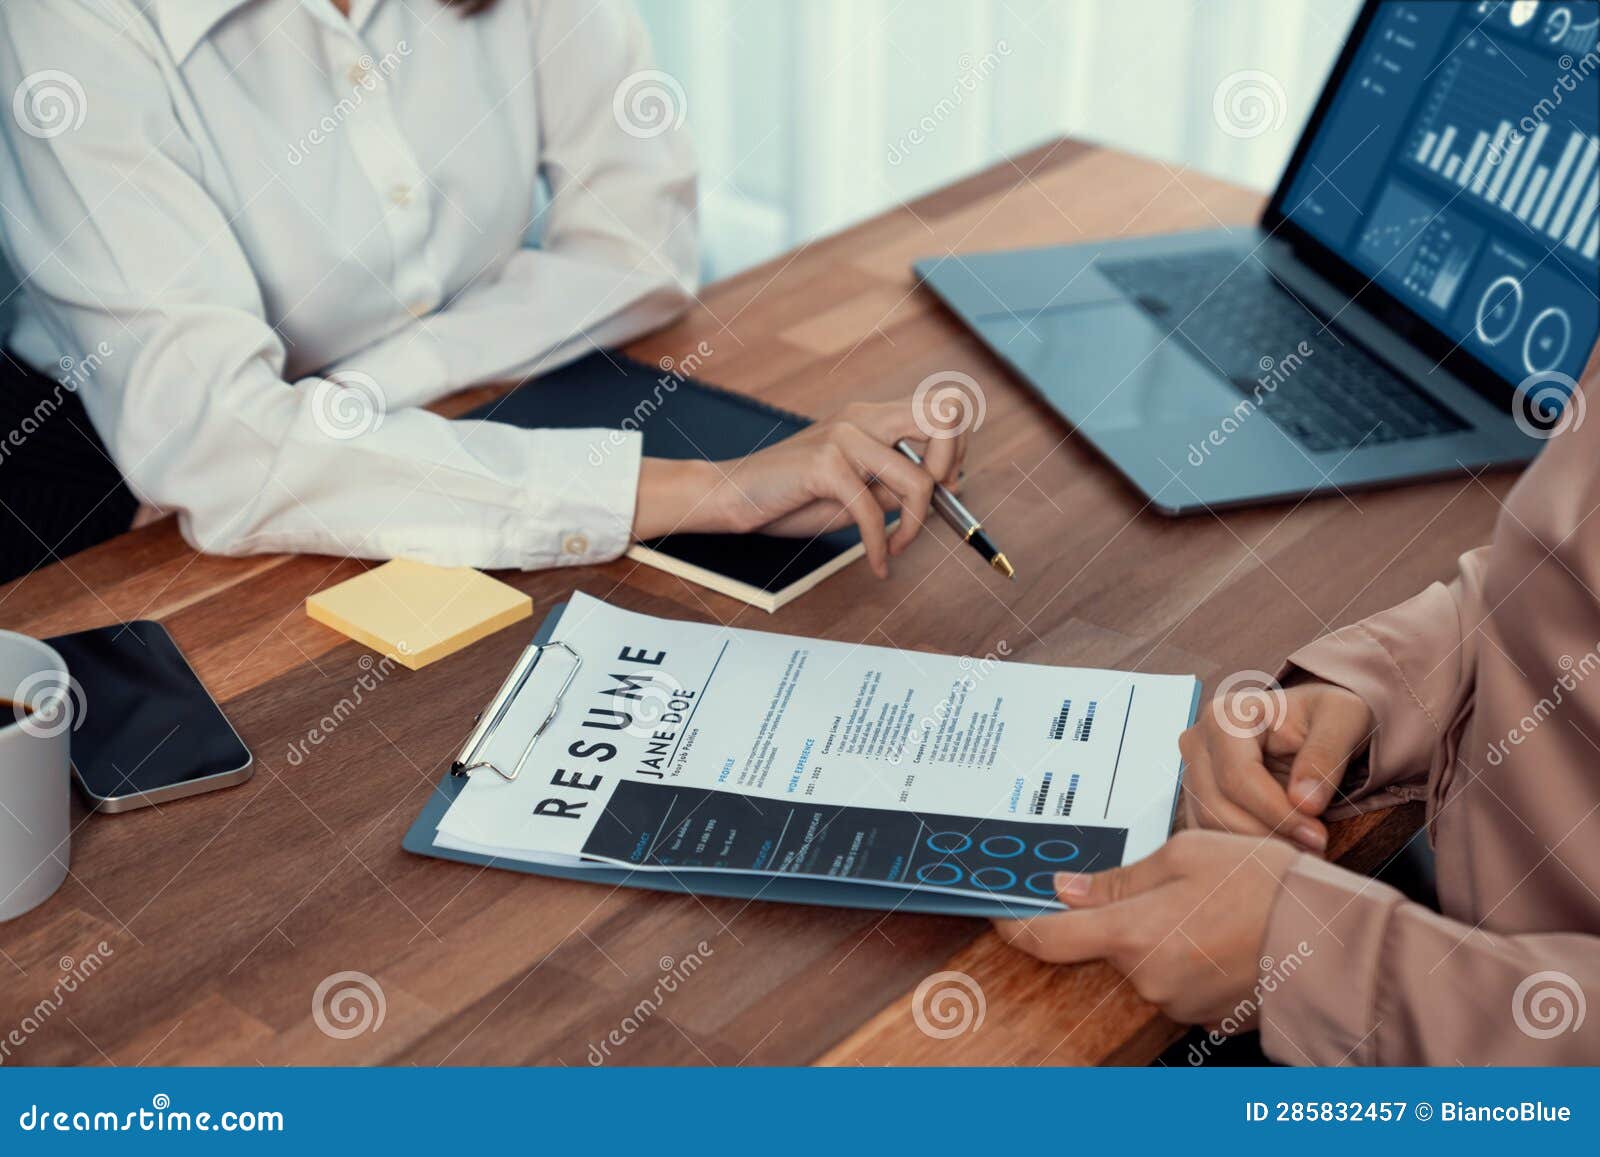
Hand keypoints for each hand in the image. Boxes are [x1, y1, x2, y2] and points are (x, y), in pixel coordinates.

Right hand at [631, 399, 968, 577]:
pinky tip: (877, 563)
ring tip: (897, 545)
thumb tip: (947, 492)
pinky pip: (874, 512)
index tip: (943, 488)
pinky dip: (881, 547)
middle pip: (945, 416)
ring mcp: (844, 437)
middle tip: (935, 504)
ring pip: (918, 477)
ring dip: (918, 524)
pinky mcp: (824, 465)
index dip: (957, 450)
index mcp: (874, 417)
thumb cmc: (793, 496)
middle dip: (952, 467)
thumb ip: (895, 484)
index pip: (944, 409)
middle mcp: (864, 418)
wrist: (731, 496)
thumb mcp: (857, 491)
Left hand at [994, 830, 1298, 1027]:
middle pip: (1104, 946)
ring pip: (1143, 962)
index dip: (1016, 926)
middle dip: (1118, 917)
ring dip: (1158, 935)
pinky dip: (1186, 955)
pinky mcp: (1204, 1015)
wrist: (1334, 937)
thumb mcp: (1185, 856)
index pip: (1049, 939)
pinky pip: (1176, 979)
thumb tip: (1065, 891)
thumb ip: (1119, 880)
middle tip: (1165, 887)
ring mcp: (1175, 1002)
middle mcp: (1146, 978)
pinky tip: (1221, 931)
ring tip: (1208, 904)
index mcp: (1131, 933)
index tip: (999, 914)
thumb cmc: (1264, 884)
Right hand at [1180, 680, 1374, 853]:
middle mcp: (1198, 741)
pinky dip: (1247, 848)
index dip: (1277, 814)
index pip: (1238, 777)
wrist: (1312, 722)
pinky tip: (1285, 845)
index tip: (1318, 836)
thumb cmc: (1325, 714)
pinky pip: (1212, 833)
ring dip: (1258, 847)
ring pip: (1210, 825)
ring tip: (1305, 849)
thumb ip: (1326, 754)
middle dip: (1268, 835)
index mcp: (1226, 716)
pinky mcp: (1197, 796)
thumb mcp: (1342, 718)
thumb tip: (1304, 803)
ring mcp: (1192, 770)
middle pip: (1217, 806)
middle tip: (1315, 849)